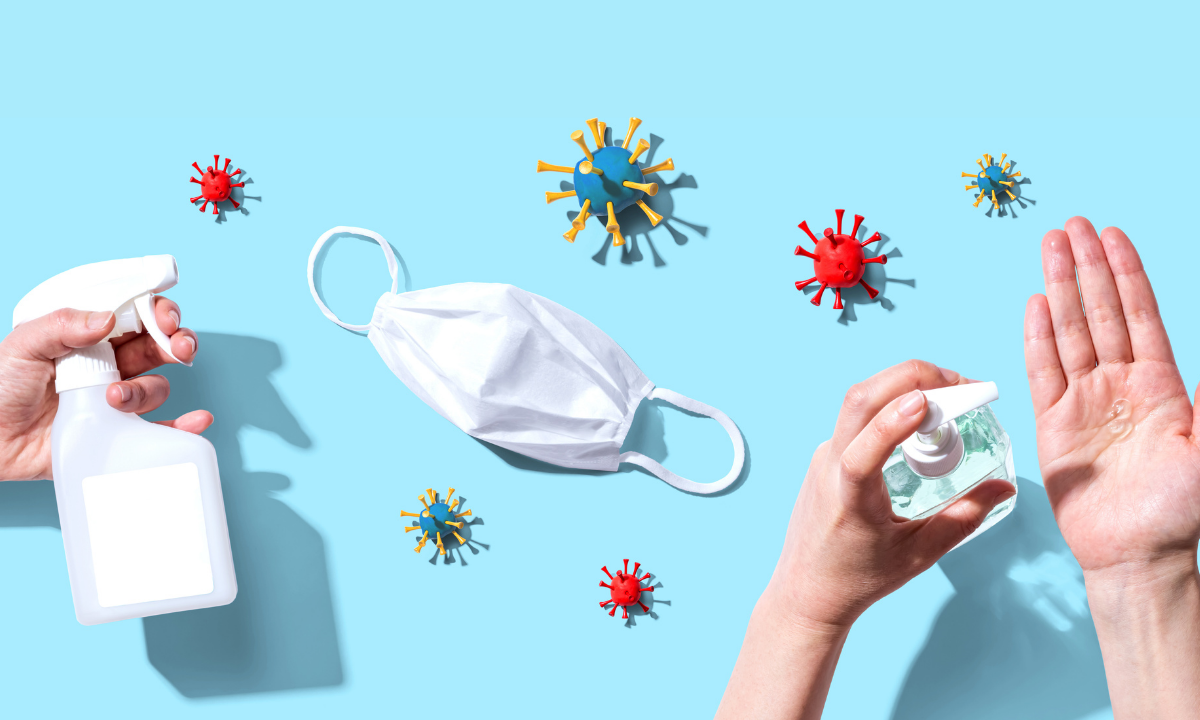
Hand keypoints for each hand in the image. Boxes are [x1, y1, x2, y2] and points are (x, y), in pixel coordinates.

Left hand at [0, 298, 209, 481]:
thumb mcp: (22, 346)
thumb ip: (61, 326)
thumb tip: (106, 317)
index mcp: (88, 337)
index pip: (134, 315)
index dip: (157, 312)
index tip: (164, 318)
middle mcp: (108, 365)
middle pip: (158, 346)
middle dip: (176, 342)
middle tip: (176, 347)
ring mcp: (115, 400)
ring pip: (156, 385)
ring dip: (147, 389)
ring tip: (115, 399)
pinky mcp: (117, 433)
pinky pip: (160, 429)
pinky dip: (184, 425)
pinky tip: (197, 421)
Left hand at [718, 360, 1014, 719]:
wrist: (807, 588)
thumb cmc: (860, 577)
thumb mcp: (920, 555)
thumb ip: (963, 518)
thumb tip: (1005, 486)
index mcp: (850, 497)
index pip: (862, 450)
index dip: (890, 422)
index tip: (924, 402)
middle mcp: (830, 466)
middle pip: (860, 401)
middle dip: (913, 378)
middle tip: (964, 385)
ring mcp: (825, 454)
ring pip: (858, 401)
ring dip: (904, 384)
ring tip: (952, 396)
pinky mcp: (828, 452)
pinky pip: (859, 414)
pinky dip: (893, 402)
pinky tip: (924, 416)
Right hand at [1024, 217, 1199, 574]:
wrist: (1137, 555)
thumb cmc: (1180, 511)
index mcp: (1161, 385)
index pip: (1140, 315)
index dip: (1126, 273)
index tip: (1112, 235)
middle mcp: (1120, 385)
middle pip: (1099, 312)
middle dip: (1087, 266)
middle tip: (1071, 226)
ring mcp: (1084, 402)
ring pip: (1069, 332)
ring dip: (1060, 288)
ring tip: (1050, 248)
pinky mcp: (1053, 424)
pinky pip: (1042, 371)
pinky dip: (1038, 337)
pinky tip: (1037, 305)